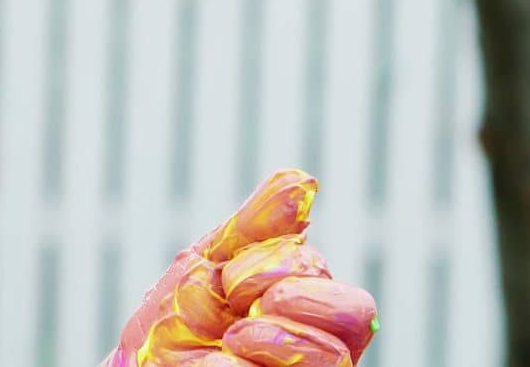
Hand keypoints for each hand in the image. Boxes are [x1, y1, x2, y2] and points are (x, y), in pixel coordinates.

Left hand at [109, 171, 379, 366]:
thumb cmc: (173, 321)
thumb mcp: (206, 263)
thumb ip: (254, 229)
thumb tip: (302, 180)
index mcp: (309, 310)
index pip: (333, 279)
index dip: (277, 270)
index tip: (229, 281)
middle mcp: (320, 350)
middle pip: (357, 315)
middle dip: (297, 298)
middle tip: (243, 309)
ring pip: (336, 357)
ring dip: (274, 341)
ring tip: (229, 341)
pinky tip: (213, 364)